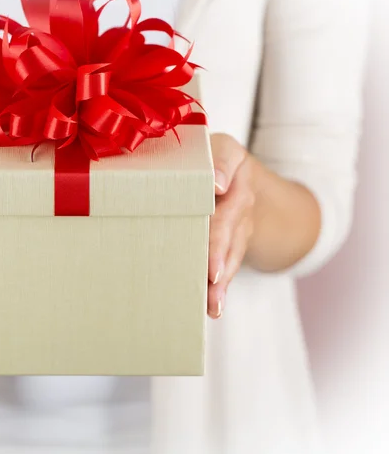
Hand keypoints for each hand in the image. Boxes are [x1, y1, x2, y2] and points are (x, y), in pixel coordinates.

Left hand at [207, 133, 256, 318]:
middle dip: (219, 249)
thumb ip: (217, 159)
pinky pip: (228, 266)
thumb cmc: (212, 161)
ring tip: (212, 303)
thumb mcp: (217, 147)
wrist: (243, 180)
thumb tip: (217, 182)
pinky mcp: (232, 245)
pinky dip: (221, 288)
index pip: (226, 163)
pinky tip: (214, 307)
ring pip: (231, 252)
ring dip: (221, 279)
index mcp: (232, 162)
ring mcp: (240, 224)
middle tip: (212, 272)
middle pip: (228, 223)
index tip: (217, 186)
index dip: (222, 173)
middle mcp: (241, 195)